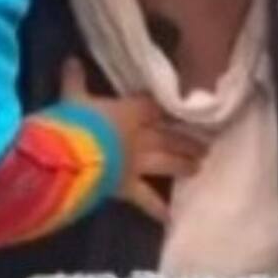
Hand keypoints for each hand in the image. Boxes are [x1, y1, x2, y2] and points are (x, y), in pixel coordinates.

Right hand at [60, 57, 206, 225]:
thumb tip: (71, 59)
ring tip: (198, 166)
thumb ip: (75, 79)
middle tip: (206, 143)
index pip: (154, 107)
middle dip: (186, 139)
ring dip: (184, 164)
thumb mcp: (72, 97)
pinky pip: (147, 200)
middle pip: (169, 135)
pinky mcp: (129, 187)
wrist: (73, 155)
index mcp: (130, 111)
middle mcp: (141, 136)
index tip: (183, 107)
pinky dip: (158, 210)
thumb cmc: (75, 121)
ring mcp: (138, 162)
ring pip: (168, 162)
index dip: (167, 107)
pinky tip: (171, 218)